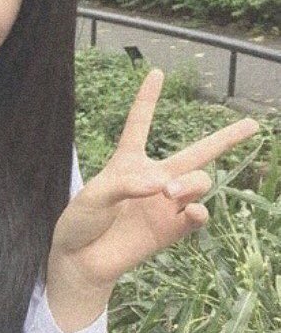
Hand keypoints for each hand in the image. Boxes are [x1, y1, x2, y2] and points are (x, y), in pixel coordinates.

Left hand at [46, 69, 259, 328]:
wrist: (80, 260)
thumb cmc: (81, 221)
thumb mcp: (93, 196)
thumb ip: (126, 185)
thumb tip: (163, 185)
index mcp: (127, 162)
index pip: (140, 124)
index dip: (148, 98)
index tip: (157, 72)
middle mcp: (152, 180)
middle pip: (195, 153)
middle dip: (226, 138)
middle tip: (251, 123)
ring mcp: (165, 205)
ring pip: (199, 182)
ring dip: (191, 183)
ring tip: (169, 193)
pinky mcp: (170, 230)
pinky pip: (196, 216)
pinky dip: (197, 211)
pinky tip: (189, 210)